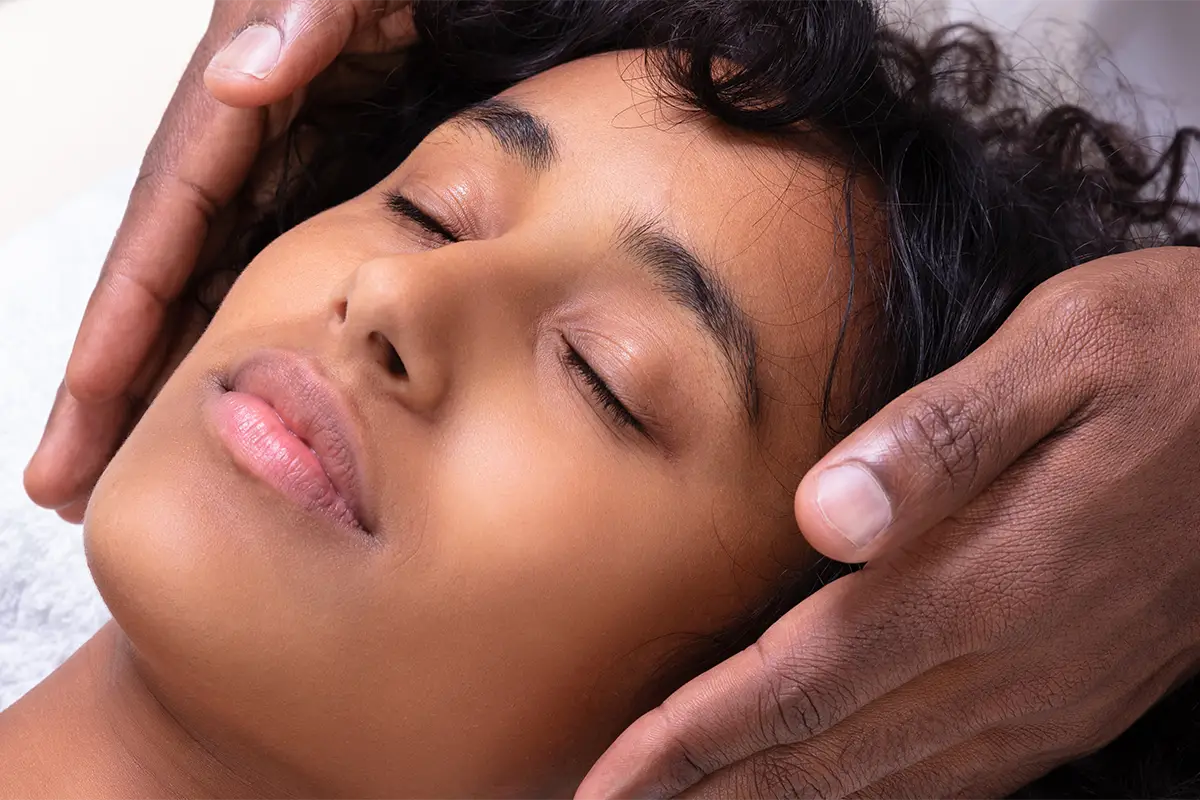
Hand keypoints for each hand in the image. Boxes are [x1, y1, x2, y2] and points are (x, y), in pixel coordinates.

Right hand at [24, 0, 414, 521]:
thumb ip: (308, 12)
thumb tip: (239, 82)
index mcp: (239, 102)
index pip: (166, 221)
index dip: (123, 315)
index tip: (86, 403)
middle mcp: (245, 147)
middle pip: (165, 278)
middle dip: (112, 383)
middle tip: (64, 482)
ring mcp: (285, 173)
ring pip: (209, 290)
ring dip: (162, 382)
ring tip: (118, 469)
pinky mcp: (329, 186)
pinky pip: (271, 277)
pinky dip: (238, 343)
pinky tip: (221, 401)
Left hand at [575, 246, 1199, 798]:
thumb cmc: (1176, 355)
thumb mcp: (1061, 351)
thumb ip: (938, 439)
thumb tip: (824, 515)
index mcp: (984, 578)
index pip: (797, 681)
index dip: (693, 739)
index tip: (608, 779)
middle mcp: (1011, 662)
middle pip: (823, 759)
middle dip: (705, 796)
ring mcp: (1050, 695)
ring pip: (884, 787)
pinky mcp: (1078, 699)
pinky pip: (955, 780)